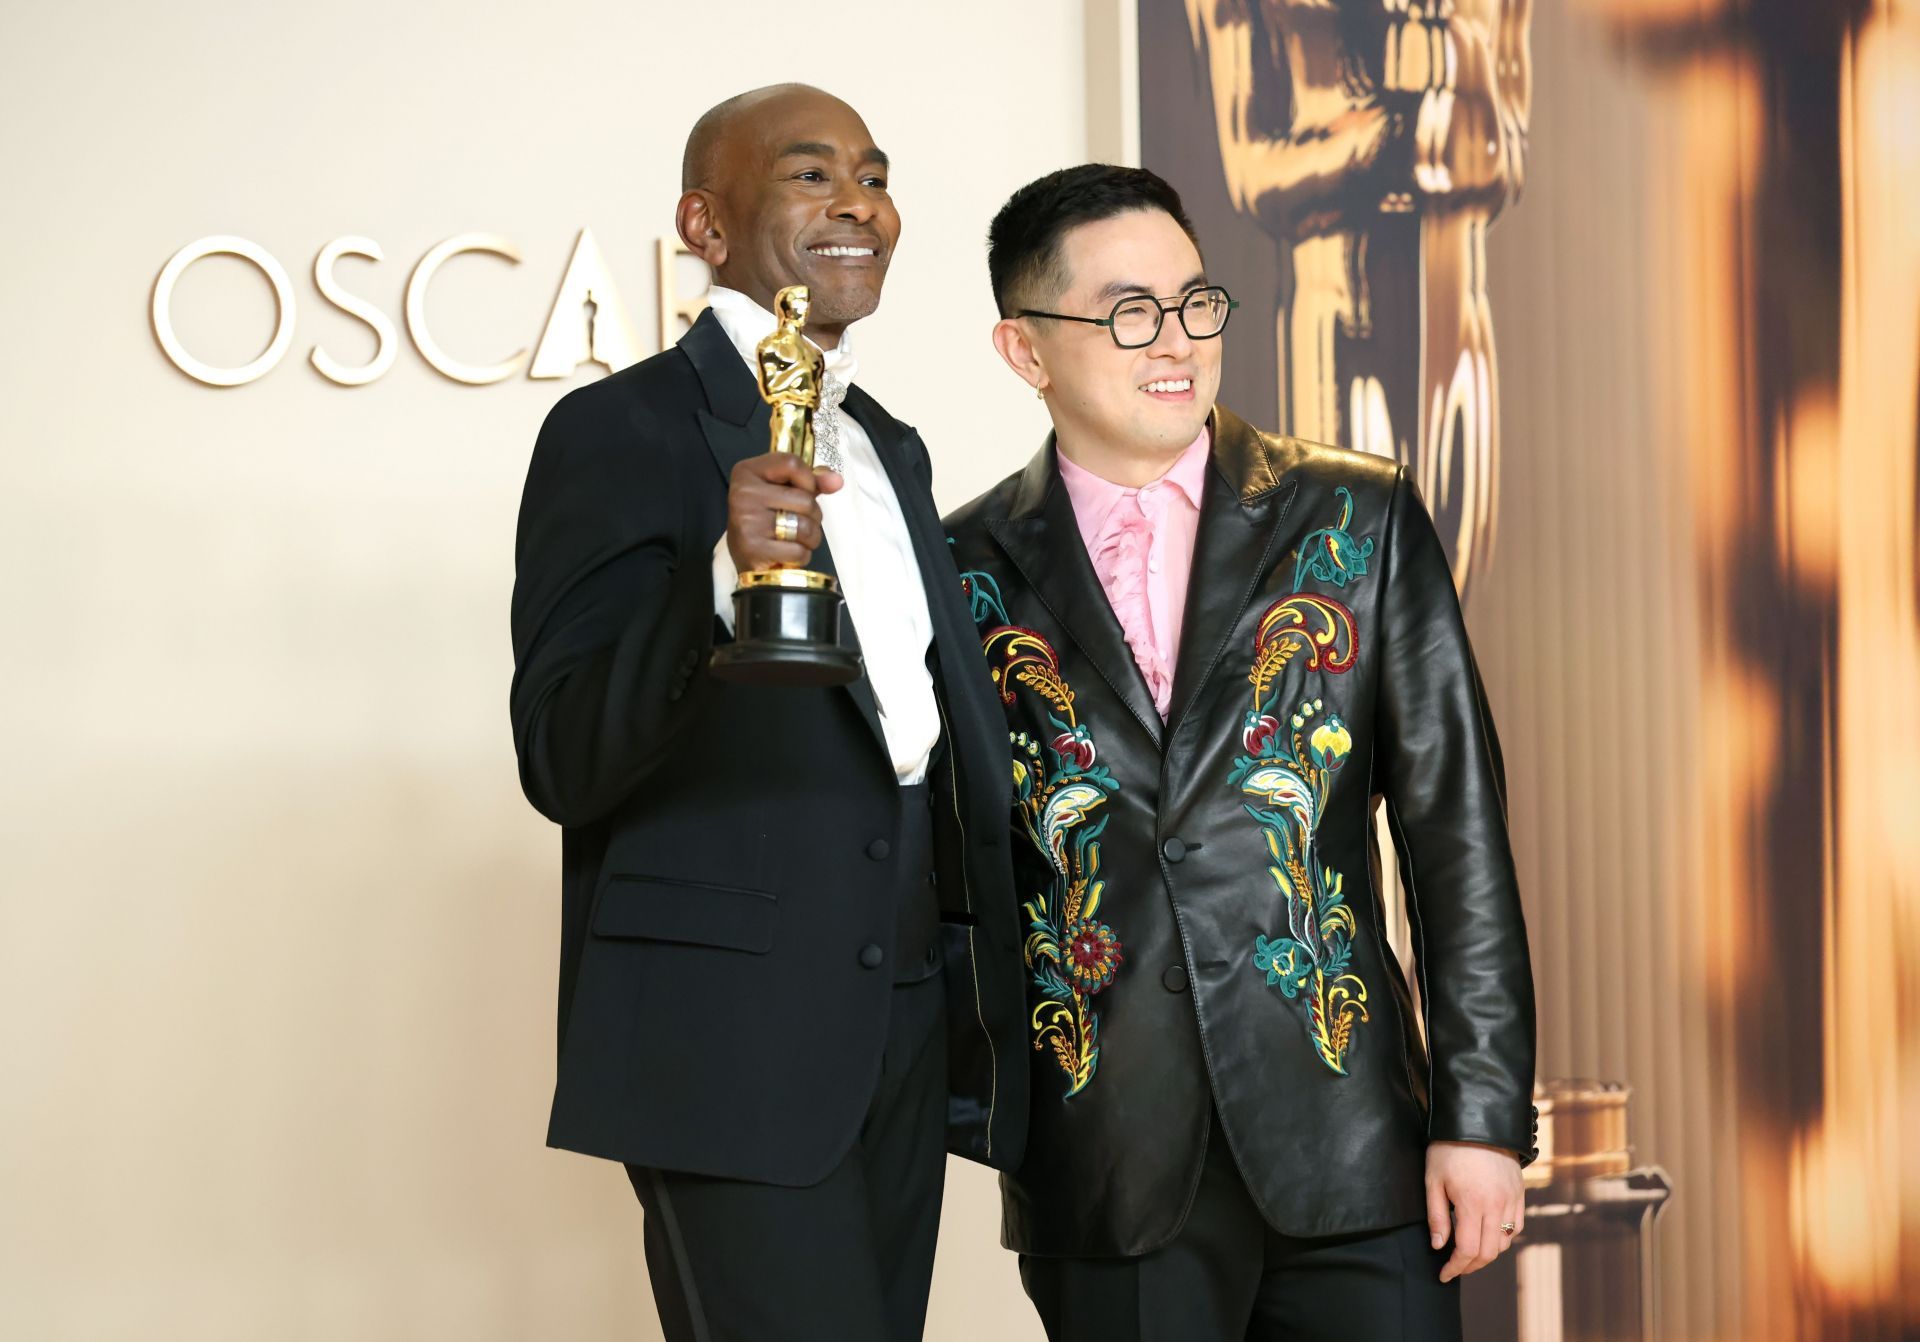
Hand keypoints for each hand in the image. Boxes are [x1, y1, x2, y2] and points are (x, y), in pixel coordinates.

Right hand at [725, 453, 843, 573]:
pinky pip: (798, 551)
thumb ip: (811, 481)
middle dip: (813, 515)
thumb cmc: (765, 518)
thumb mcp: (783, 491)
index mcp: (748, 471)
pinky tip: (787, 553)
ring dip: (810, 537)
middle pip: (805, 500)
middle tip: (798, 521)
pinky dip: (801, 555)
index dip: (809, 480)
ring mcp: (748, 522)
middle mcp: (744, 493)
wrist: (741, 556)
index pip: (792, 463)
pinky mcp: (754, 550)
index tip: (805, 491)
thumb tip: (836, 481)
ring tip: (796, 538)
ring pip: (805, 527)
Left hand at [1425, 1140, 1523, 1282]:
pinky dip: (1504, 1238)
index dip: (1455, 1267)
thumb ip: (1437, 1216)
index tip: (1443, 1274)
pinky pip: (1517, 1227)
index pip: (1468, 1250)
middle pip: (1489, 1253)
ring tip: (1469, 1252)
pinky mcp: (1520, 1193)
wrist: (1478, 1120)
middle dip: (1470, 1266)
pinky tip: (1489, 1235)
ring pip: (1504, 1242)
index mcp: (1473, 1204)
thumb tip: (1439, 1246)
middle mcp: (1497, 1206)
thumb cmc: (1449, 1148)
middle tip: (1455, 1268)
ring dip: (1487, 1254)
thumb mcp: (1433, 1179)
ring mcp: (1511, 1200)